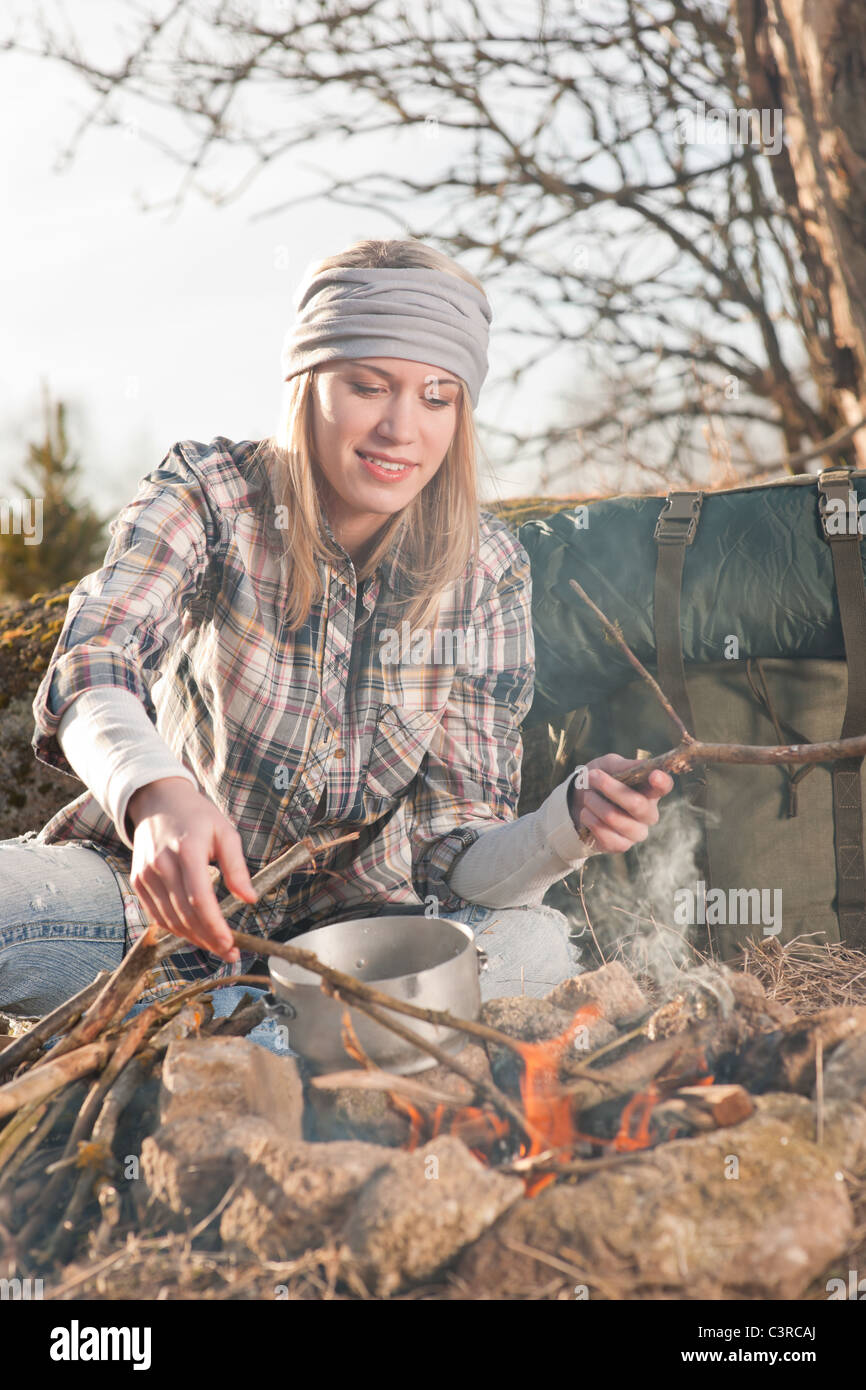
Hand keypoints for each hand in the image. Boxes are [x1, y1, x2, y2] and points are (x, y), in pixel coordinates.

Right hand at [127, 778, 257, 962]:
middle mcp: (161, 865)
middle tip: (230, 952)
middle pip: (184, 915)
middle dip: (208, 939)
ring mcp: (146, 875)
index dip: (214, 926)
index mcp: (187, 852)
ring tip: (215, 945)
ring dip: (193, 938)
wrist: (157, 801)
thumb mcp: (225, 833)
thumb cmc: (197, 816)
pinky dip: (175, 928)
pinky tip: (193, 933)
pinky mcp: (137, 881)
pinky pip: (156, 914)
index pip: (199, 899)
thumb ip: (237, 867)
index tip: (230, 944)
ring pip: (169, 920)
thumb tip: (250, 899)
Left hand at [567, 754, 673, 855]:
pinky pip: (604, 834)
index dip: (661, 782)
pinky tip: (586, 813)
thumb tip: (643, 765)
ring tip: (587, 796)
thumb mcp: (609, 766)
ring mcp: (637, 832)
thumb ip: (625, 766)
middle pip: (637, 804)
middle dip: (610, 788)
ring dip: (594, 803)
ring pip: (614, 817)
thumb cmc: (599, 782)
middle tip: (593, 776)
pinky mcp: (621, 845)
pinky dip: (589, 819)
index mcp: (650, 791)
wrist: (577, 803)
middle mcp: (648, 813)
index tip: (654, 775)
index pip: (664, 787)